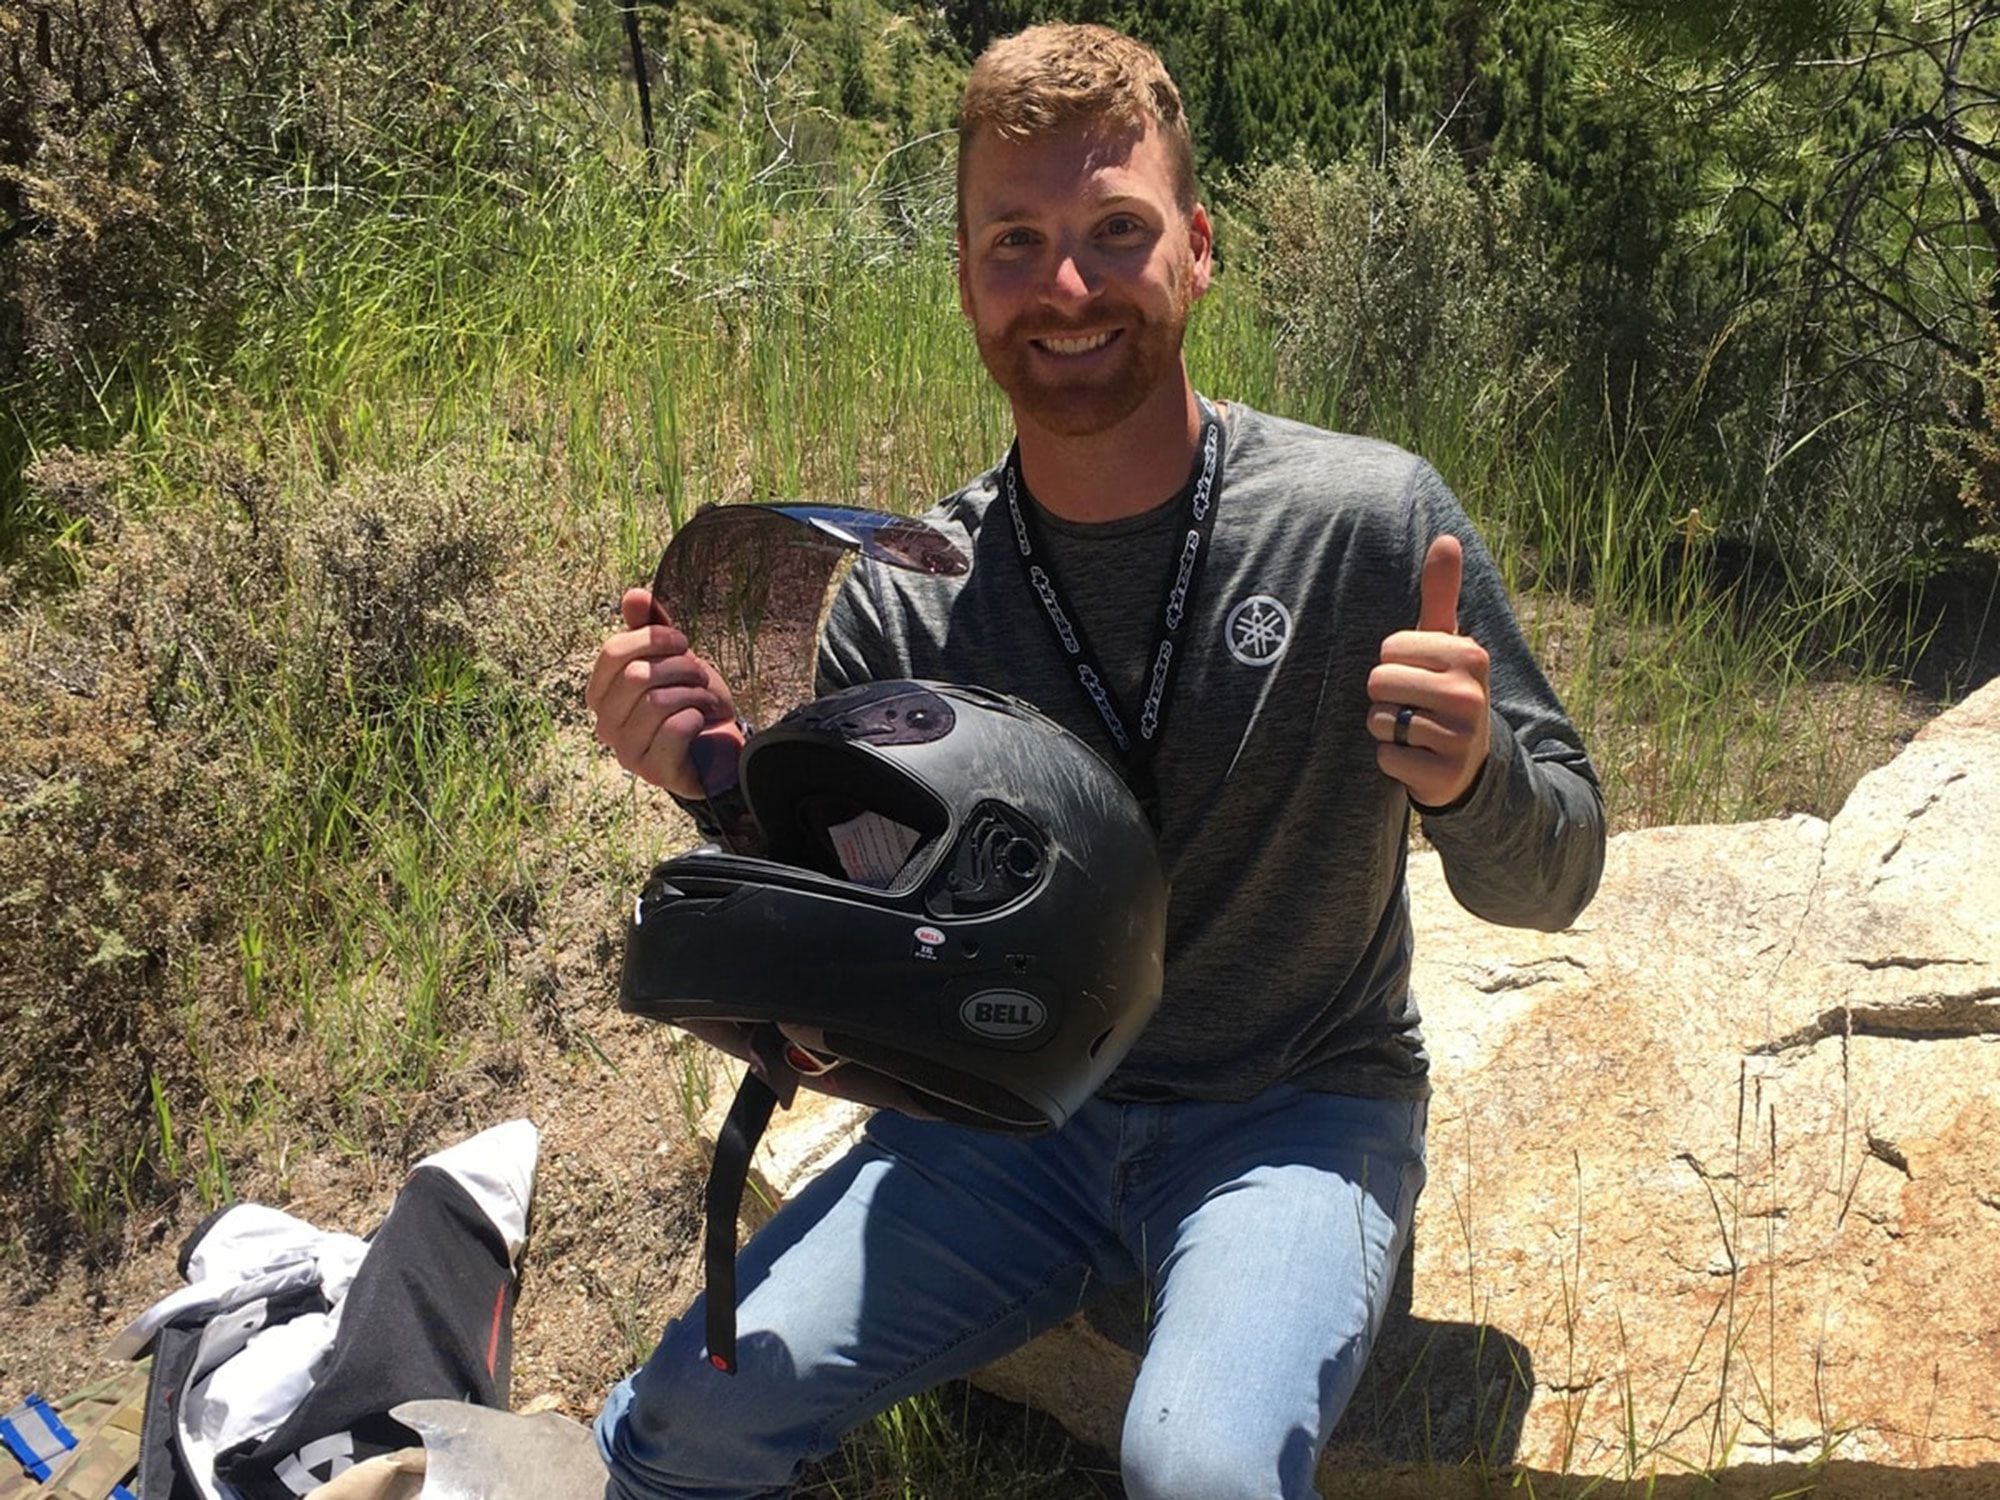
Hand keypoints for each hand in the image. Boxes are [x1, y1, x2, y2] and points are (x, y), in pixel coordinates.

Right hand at [585, 587, 743, 799]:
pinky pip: (674, 730)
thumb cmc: (691, 701)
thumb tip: (634, 594)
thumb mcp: (674, 658)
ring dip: (692, 693)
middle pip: (636, 676)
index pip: (612, 653)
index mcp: (602, 693)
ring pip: (656, 702)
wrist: (722, 746)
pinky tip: (701, 721)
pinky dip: (696, 717)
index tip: (682, 641)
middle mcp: (605, 724)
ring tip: (704, 699)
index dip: (652, 638)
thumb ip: (651, 627)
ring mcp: (627, 752)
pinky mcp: (654, 771)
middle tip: (699, 674)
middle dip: (679, 667)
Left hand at [1367, 535, 1491, 807]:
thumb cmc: (1447, 689)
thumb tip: (1445, 537)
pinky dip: (1393, 759)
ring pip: (1380, 720)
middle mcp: (1470, 694)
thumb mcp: (1448, 642)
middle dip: (1385, 697)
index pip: (1388, 649)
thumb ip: (1441, 593)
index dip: (1392, 664)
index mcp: (1469, 655)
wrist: (1471, 762)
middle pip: (1378, 682)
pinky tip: (1417, 757)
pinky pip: (1386, 756)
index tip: (1418, 676)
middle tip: (1414, 706)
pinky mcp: (1444, 774)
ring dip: (1388, 728)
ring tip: (1416, 730)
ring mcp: (1460, 737)